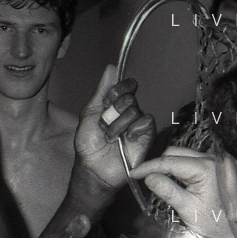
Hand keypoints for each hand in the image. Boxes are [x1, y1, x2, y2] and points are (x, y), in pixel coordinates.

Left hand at [73, 65, 157, 190]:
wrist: (95, 170)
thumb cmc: (89, 146)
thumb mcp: (89, 114)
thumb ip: (101, 91)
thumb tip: (111, 68)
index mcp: (114, 106)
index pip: (125, 85)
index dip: (118, 88)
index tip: (107, 100)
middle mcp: (127, 113)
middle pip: (129, 97)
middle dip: (113, 111)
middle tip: (105, 125)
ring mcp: (137, 124)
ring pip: (135, 110)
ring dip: (118, 125)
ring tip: (112, 138)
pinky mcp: (147, 136)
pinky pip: (147, 121)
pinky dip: (134, 129)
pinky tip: (127, 140)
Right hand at [130, 146, 236, 237]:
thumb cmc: (216, 223)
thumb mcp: (186, 208)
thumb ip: (167, 190)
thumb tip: (148, 177)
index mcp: (205, 168)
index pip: (169, 162)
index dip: (148, 167)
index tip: (134, 173)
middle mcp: (213, 159)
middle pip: (175, 153)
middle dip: (159, 165)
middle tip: (145, 179)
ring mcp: (217, 161)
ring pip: (184, 155)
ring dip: (170, 166)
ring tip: (161, 182)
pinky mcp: (218, 166)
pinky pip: (194, 161)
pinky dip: (182, 168)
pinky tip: (178, 182)